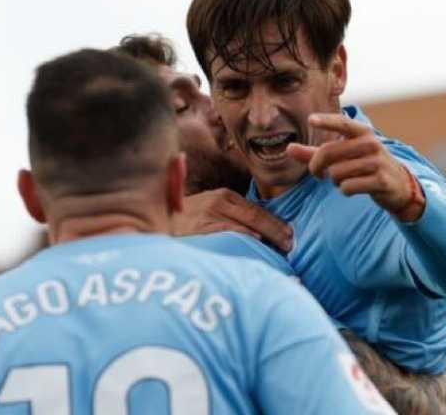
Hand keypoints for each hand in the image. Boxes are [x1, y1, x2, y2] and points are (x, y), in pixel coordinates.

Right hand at [173, 188, 293, 251]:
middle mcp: (218, 201)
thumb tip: (260, 233)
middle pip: (256, 215)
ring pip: (246, 224)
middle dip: (276, 231)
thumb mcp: (210, 211)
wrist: (155, 222)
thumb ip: (232, 217)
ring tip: (281, 250)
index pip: (257, 210)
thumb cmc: (187, 223)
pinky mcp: (201, 226)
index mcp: (224, 196)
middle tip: (291, 244)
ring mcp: (209, 213)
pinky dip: (244, 236)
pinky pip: (228, 231)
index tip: (290, 235)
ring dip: (266, 237)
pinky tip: (257, 243)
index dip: (276, 223)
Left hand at [287, 113, 424, 220]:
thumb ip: (314, 153)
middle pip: (328, 153)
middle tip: (318, 174)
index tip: (311, 120)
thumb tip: (288, 148)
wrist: (398, 184)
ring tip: (345, 179)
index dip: (326, 121)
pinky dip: (345, 190)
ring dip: (335, 181)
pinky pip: (348, 187)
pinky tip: (353, 188)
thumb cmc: (363, 165)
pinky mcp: (381, 180)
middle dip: (316, 167)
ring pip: (336, 173)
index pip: (342, 123)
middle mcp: (371, 144)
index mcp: (362, 132)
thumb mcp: (343, 156)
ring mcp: (377, 162)